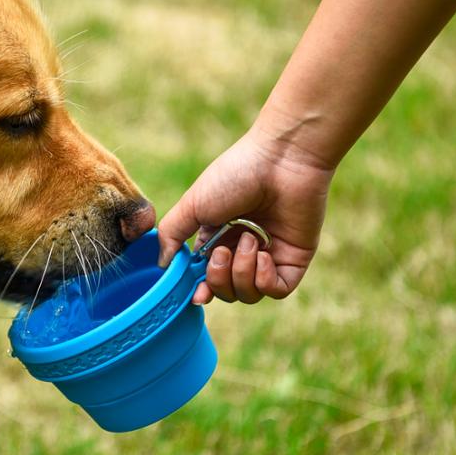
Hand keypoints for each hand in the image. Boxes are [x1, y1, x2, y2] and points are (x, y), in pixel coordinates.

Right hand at [157, 128, 333, 303]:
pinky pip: (276, 290)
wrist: (281, 160)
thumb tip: (162, 264)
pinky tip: (263, 254)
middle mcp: (242, 250)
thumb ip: (172, 234)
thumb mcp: (193, 204)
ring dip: (242, 272)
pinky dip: (264, 279)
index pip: (205, 278)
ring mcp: (269, 256)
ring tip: (248, 239)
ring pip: (249, 294)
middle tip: (222, 251)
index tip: (196, 295)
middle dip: (219, 279)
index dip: (200, 290)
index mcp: (217, 237)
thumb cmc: (235, 175)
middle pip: (226, 291)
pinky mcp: (294, 259)